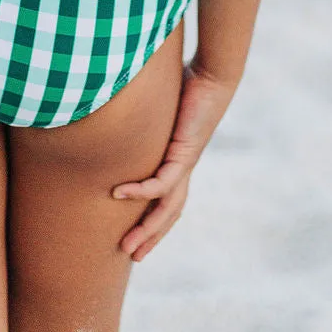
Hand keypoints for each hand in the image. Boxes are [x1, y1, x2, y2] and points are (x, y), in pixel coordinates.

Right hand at [112, 60, 235, 261]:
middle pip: (170, 212)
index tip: (136, 234)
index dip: (154, 219)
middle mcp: (185, 167)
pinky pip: (161, 182)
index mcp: (181, 159)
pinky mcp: (184, 153)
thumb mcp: (159, 105)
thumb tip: (118, 104)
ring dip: (148, 229)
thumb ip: (143, 114)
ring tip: (127, 246)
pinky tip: (118, 193)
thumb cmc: (188, 83)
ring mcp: (186, 163)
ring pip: (167, 207)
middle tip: (132, 256)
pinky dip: (140, 190)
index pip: (168, 198)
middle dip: (151, 236)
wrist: (214, 76)